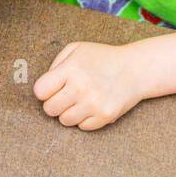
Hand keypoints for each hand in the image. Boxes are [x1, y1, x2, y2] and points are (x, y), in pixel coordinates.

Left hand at [33, 41, 148, 129]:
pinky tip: (93, 106)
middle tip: (65, 96)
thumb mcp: (77, 49)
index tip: (52, 88)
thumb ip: (56, 64)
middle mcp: (81, 87)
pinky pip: (82, 127)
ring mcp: (94, 103)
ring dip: (69, 112)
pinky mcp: (105, 116)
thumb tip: (43, 88)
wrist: (135, 69)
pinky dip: (85, 119)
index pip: (40, 91)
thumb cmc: (102, 58)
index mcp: (71, 68)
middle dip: (54, 103)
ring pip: (64, 121)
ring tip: (80, 100)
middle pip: (49, 109)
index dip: (44, 91)